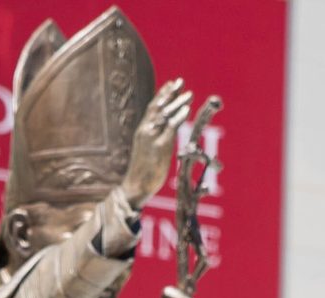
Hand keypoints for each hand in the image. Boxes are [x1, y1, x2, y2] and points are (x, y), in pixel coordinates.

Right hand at [120, 80, 190, 207]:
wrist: (135, 187)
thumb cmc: (143, 171)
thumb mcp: (147, 150)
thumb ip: (156, 137)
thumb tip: (166, 131)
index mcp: (142, 131)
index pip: (153, 108)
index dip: (162, 94)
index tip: (172, 83)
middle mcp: (145, 131)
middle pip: (158, 107)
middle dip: (170, 94)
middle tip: (180, 81)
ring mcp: (151, 138)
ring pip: (165, 115)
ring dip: (177, 103)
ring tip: (189, 94)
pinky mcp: (160, 147)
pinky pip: (170, 128)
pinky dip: (179, 117)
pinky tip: (187, 109)